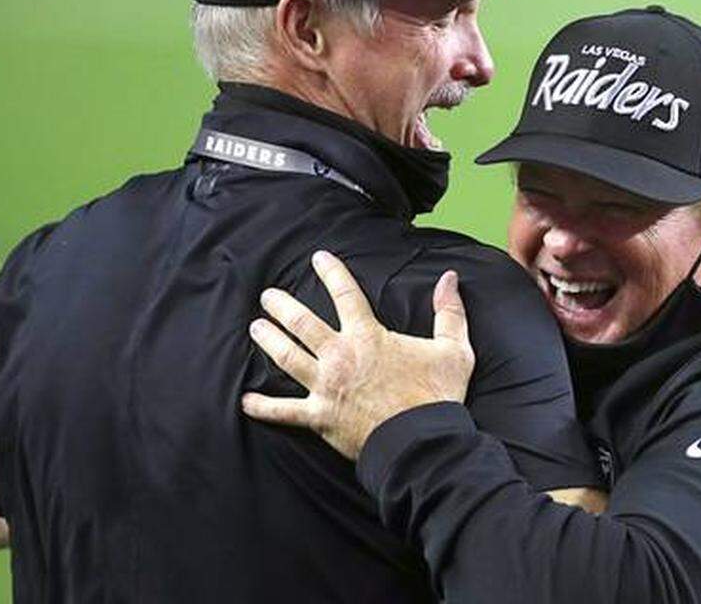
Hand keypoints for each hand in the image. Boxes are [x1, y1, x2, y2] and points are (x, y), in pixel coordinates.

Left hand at [241, 250, 474, 459]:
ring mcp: (326, 387)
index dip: (331, 272)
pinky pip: (283, 411)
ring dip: (269, 340)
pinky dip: (263, 407)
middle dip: (282, 306)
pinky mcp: (319, 417)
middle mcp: (340, 356)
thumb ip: (449, 312)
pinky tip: (247, 400)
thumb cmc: (437, 395)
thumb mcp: (453, 349)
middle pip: (302, 323)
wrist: (422, 442)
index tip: (318, 258)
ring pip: (286, 357)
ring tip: (256, 328)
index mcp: (369, 336)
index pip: (345, 293)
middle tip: (268, 296)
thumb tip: (449, 278)